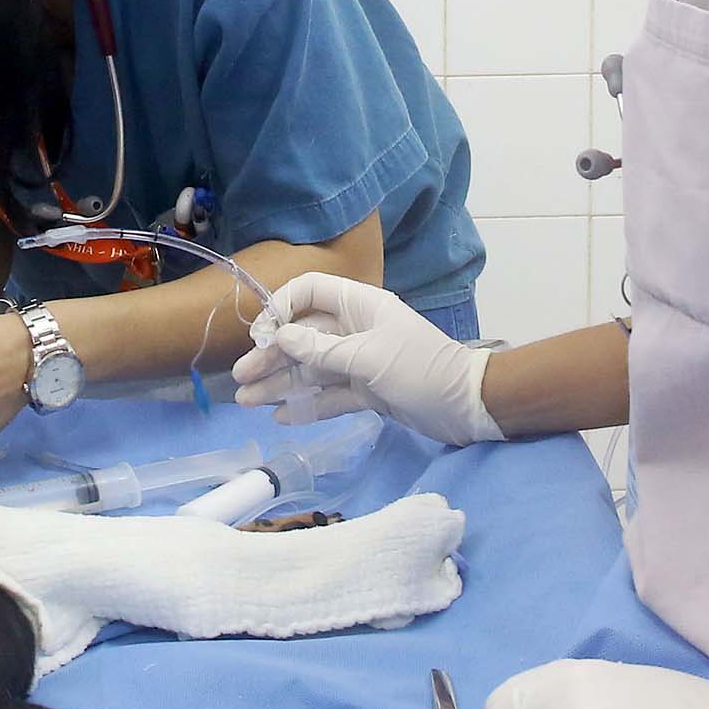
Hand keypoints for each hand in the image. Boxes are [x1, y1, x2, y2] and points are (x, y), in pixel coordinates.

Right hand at [230, 273, 499, 446]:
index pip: (310, 293)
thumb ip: (322, 350)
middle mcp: (355, 329)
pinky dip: (305, 404)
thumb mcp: (369, 358)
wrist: (468, 407)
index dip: (282, 308)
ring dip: (280, 383)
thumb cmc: (421, 370)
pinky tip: (279, 415)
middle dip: (271, 355)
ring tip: (246, 400)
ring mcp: (359, 361)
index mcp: (360, 306)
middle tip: (241, 378)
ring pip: (311, 369)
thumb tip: (280, 337)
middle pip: (303, 336)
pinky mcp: (366, 391)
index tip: (262, 334)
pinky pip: (328, 394)